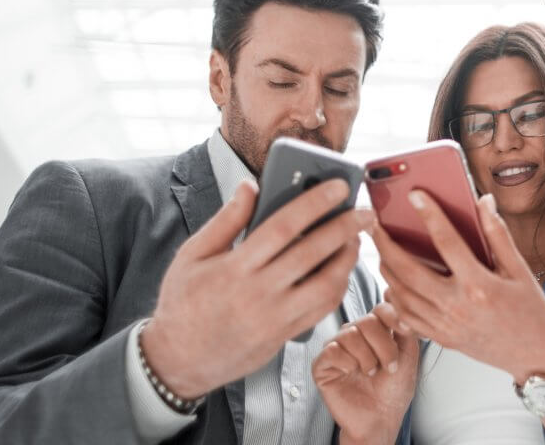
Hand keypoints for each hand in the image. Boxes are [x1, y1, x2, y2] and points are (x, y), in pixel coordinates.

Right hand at [142, 178, 372, 398]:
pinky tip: (342, 268)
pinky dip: (338, 286)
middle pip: (312, 254)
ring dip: (347, 260)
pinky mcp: (284, 336)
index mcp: (233, 268)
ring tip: (356, 239)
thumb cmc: (183, 301)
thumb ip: (225, 220)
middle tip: (366, 211)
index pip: (283, 227)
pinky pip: (322, 309)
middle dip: (345, 228)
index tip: (339, 186)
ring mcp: (274, 318)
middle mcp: (257, 293)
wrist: (178, 359)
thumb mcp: (192, 256)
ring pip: (325, 286)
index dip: (314, 203)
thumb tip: (250, 185)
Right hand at [313, 303, 418, 444]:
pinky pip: (331, 350)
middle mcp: (355, 334)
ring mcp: (337, 348)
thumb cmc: (394, 389)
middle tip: (389, 366)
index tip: (404, 331)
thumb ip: (405, 325)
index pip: (381, 308)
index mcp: (375, 330)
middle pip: (368, 320)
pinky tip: (352, 373)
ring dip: (367, 357)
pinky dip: (347, 362)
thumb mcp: (408, 354)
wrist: (381, 418)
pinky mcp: (322, 364)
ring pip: (350, 334)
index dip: (393, 316)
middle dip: (384, 346)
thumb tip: (393, 293)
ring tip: (370, 373)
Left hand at [375, 192, 544, 383]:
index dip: (429, 215)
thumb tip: (484, 202)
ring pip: (401, 294)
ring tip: (381, 250)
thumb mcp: (520, 270)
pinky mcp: (440, 338)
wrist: (534, 356)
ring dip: (386, 270)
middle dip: (386, 244)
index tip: (415, 195)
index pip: (447, 242)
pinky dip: (394, 298)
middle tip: (375, 225)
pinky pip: (406, 317)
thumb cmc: (531, 313)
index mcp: (479, 285)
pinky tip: (393, 284)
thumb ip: (498, 235)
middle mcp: (457, 306)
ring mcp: (445, 325)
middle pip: (408, 270)